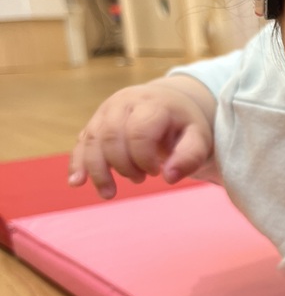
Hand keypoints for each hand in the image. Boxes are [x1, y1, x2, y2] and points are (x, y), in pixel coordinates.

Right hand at [68, 78, 215, 198]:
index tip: (157, 172)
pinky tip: (76, 183)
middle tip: (140, 179)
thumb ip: (190, 157)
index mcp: (152, 104)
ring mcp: (106, 111)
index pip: (139, 133)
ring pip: (92, 140)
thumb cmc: (183, 124)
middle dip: (123, 166)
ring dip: (98, 171)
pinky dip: (77, 164)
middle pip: (111, 137)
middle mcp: (124, 103)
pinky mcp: (96, 123)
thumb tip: (169, 178)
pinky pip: (81, 143)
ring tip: (109, 194)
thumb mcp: (198, 137)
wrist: (169, 101)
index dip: (144, 158)